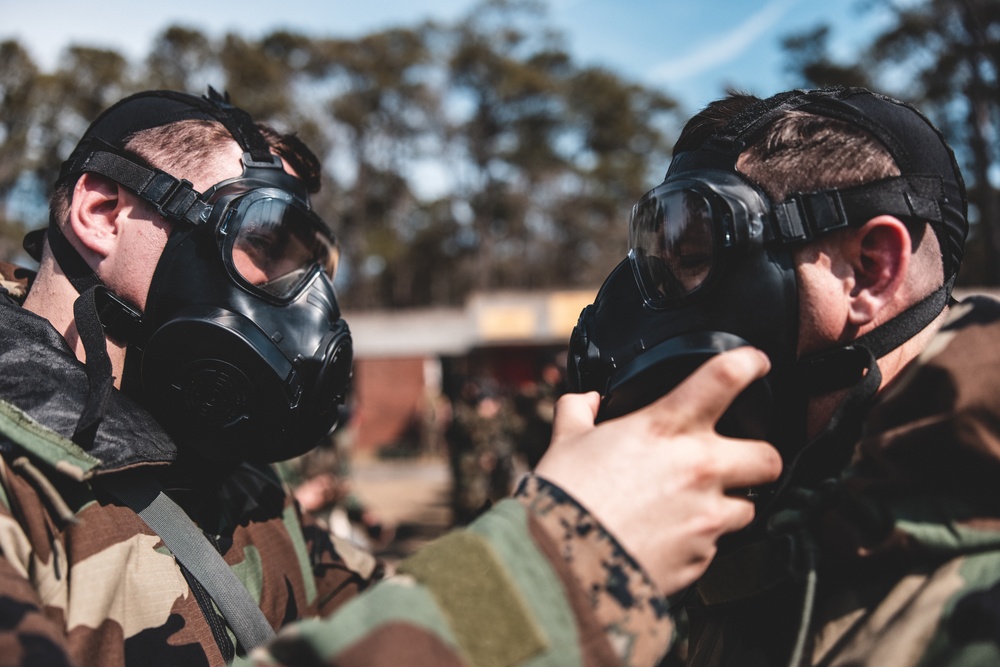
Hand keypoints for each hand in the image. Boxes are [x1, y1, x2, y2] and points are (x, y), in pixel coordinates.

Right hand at [534, 347, 781, 595]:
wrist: (563, 563)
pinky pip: (714, 547)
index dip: (749, 363)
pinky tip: (668, 539)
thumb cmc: (566, 497)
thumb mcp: (566, 441)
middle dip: (758, 459)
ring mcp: (705, 517)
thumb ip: (579, 412)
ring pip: (747, 508)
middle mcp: (698, 468)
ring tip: (695, 508)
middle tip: (737, 461)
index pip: (725, 378)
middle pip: (767, 457)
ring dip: (728, 506)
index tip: (755, 363)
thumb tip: (585, 401)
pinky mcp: (701, 558)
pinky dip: (697, 542)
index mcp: (666, 427)